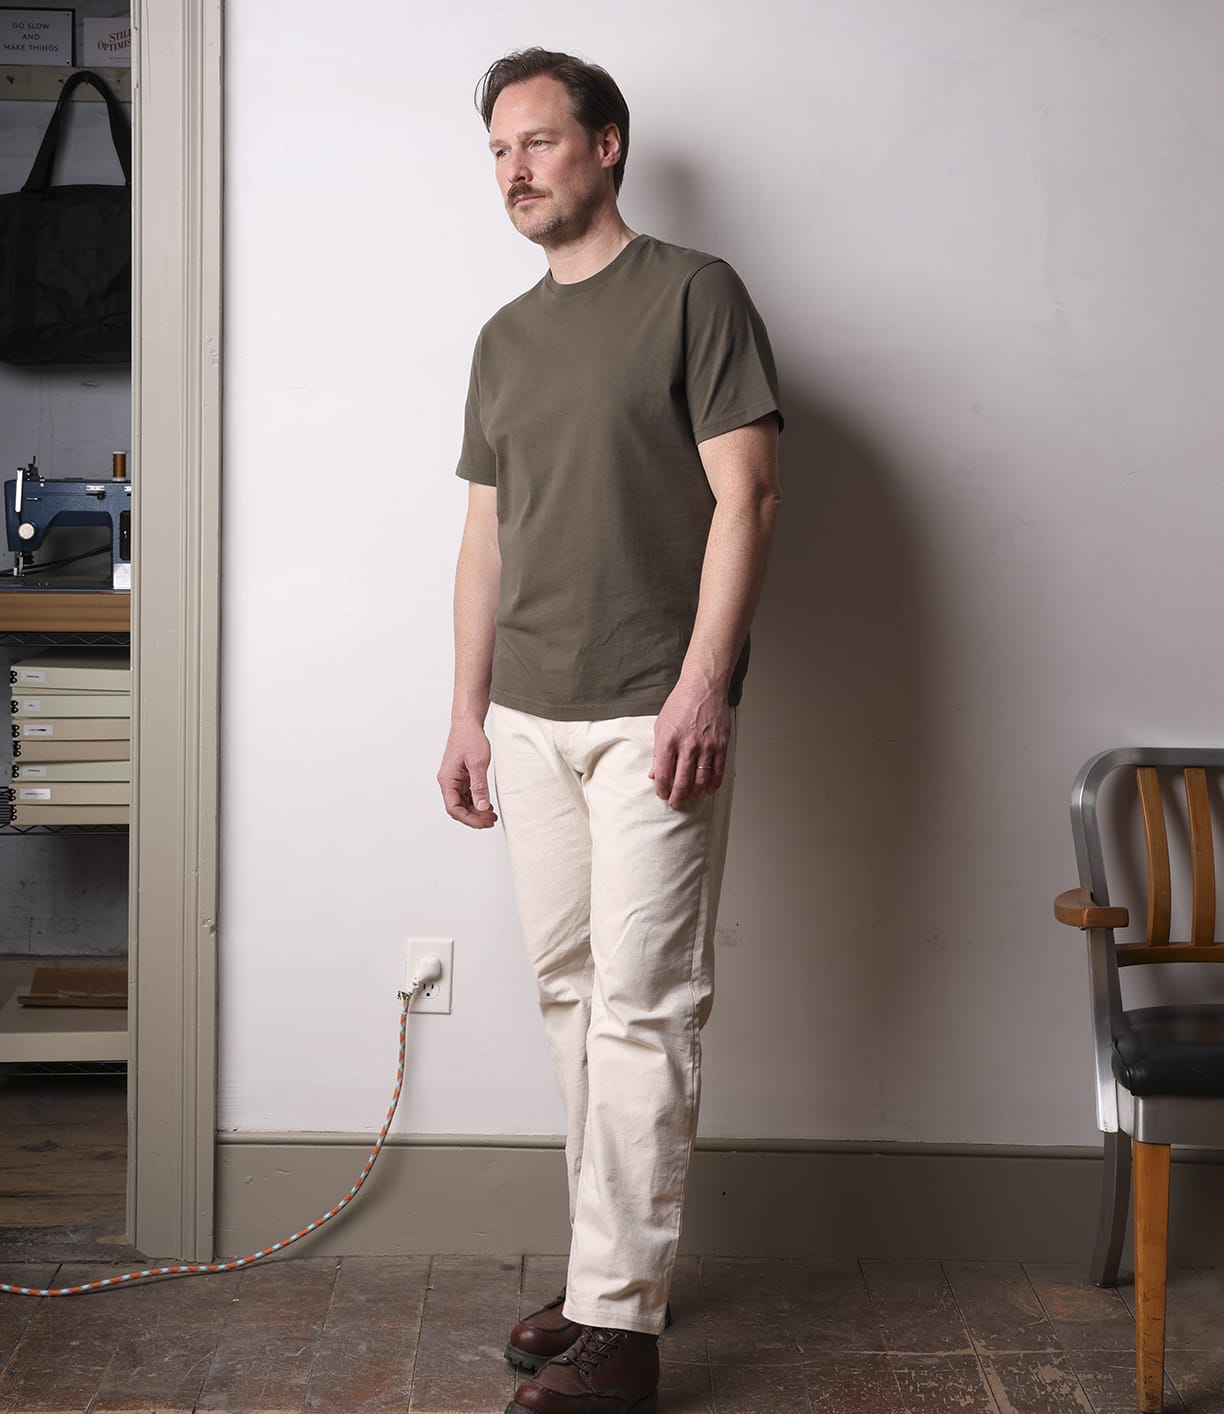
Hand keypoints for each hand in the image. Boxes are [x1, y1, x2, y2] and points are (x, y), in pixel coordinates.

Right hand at [437, 720, 497, 828]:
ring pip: (463, 803)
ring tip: (491, 815)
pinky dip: (476, 801)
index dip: (468, 818)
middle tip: (490, 821)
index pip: (453, 808)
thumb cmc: (469, 738)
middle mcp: (448, 782)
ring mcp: (454, 780)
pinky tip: (487, 804)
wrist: (468, 723)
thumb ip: (480, 787)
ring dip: (476, 811)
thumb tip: (482, 806)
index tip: (483, 822)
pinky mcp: (461, 777)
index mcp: (447, 780)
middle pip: (458, 808)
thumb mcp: (478, 764)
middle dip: (474, 817)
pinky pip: (467, 795)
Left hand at [649, 680, 730, 808]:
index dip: (662, 789)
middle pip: (682, 782)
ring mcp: (706, 746)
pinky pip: (718, 771)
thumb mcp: (661, 726)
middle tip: (675, 803)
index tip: (662, 794)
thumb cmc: (680, 704)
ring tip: (690, 797)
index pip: (663, 775)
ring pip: (701, 780)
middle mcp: (687, 746)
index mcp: (669, 741)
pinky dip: (713, 784)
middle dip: (677, 797)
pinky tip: (708, 790)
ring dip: (694, 793)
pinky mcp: (721, 745)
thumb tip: (654, 773)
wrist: (703, 688)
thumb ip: (658, 752)